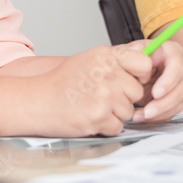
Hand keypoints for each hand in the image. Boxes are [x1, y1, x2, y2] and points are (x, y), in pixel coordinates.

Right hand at [31, 46, 151, 136]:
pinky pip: (118, 127)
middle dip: (125, 99)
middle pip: (137, 92)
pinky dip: (106, 126)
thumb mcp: (91, 59)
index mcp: (107, 56)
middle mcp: (108, 74)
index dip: (142, 75)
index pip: (145, 64)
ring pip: (129, 111)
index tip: (134, 80)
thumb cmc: (62, 82)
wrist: (37, 101)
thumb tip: (145, 61)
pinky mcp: (98, 117)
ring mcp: (104, 96)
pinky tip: (91, 117)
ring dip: (115, 114)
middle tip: (104, 97)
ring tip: (94, 106)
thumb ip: (117, 60)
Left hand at [124, 39, 182, 122]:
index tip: (155, 93)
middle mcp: (180, 66)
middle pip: (181, 86)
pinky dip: (159, 117)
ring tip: (141, 115)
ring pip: (179, 101)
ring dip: (160, 112)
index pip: (177, 65)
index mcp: (171, 51)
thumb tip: (138, 50)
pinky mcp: (176, 97)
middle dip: (164, 102)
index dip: (168, 81)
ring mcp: (180, 83)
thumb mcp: (128, 53)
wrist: (130, 73)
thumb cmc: (132, 60)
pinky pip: (173, 111)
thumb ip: (131, 52)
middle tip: (148, 111)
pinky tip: (144, 116)